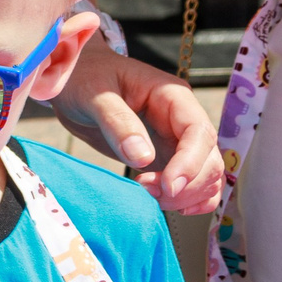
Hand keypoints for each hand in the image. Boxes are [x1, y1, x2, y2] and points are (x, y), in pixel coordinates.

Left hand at [45, 40, 222, 214]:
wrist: (73, 80)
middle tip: (149, 193)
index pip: (198, 132)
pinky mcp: (168, 158)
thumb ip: (117, 122)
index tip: (167, 186)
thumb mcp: (93, 93)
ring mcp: (178, 140)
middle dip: (186, 185)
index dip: (190, 163)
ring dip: (187, 196)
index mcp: (171, 95)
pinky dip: (188, 200)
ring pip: (206, 176)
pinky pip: (194, 184)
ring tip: (149, 197)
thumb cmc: (83, 77)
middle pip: (209, 159)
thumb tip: (143, 158)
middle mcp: (182, 118)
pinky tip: (165, 204)